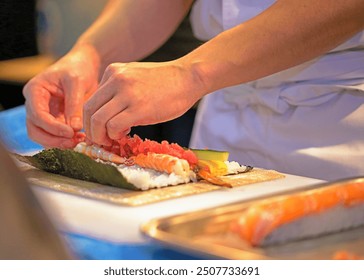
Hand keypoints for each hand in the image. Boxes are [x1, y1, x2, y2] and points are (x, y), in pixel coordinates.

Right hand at [23, 47, 99, 147]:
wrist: (85, 67)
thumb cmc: (78, 69)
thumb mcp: (77, 82)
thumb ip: (75, 104)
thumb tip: (74, 128)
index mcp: (35, 91)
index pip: (37, 115)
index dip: (52, 127)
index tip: (70, 132)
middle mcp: (35, 104)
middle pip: (35, 130)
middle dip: (53, 140)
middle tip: (73, 142)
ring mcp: (44, 113)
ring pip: (44, 136)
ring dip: (60, 142)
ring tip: (79, 140)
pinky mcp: (55, 120)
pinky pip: (56, 135)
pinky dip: (66, 140)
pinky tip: (81, 137)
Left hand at [83, 61, 204, 145]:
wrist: (188, 78)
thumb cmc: (166, 82)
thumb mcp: (136, 77)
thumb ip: (119, 91)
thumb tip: (110, 114)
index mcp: (113, 72)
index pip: (91, 100)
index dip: (91, 120)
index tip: (100, 130)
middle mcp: (116, 80)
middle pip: (88, 110)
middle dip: (91, 130)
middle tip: (100, 140)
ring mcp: (126, 93)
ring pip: (97, 120)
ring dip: (101, 136)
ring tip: (112, 139)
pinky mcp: (139, 108)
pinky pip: (114, 126)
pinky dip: (115, 135)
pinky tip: (125, 133)